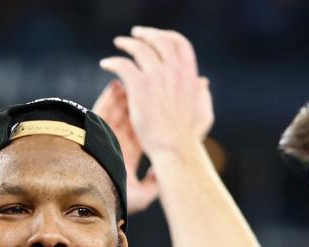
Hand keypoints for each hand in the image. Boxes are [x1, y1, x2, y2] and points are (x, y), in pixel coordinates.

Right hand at [91, 80, 158, 214]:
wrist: (88, 205)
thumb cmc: (116, 203)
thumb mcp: (143, 196)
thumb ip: (157, 182)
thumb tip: (168, 167)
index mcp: (128, 157)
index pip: (143, 132)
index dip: (152, 117)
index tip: (162, 103)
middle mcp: (115, 146)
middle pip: (131, 118)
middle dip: (140, 101)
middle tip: (152, 85)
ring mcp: (102, 139)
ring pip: (117, 112)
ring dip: (126, 96)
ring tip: (136, 80)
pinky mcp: (90, 135)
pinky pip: (100, 113)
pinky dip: (109, 98)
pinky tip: (117, 85)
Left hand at [99, 26, 213, 161]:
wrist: (175, 150)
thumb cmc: (188, 139)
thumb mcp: (203, 114)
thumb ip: (202, 95)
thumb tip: (202, 80)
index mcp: (190, 75)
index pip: (181, 45)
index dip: (168, 37)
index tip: (159, 37)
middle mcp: (175, 71)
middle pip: (160, 41)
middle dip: (148, 34)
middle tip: (136, 34)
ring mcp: (158, 77)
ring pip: (140, 49)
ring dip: (129, 43)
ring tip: (119, 43)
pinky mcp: (141, 87)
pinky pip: (123, 65)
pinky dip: (113, 61)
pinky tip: (105, 64)